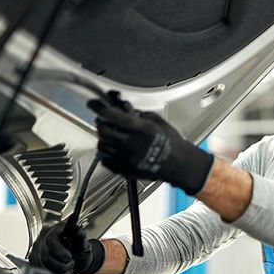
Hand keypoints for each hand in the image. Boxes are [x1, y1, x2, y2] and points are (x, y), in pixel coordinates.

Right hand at [29, 221, 102, 273]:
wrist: (78, 259)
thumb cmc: (80, 249)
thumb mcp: (84, 243)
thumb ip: (82, 238)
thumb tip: (79, 231)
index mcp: (55, 230)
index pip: (50, 240)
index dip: (59, 251)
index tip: (69, 257)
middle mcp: (43, 239)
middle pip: (45, 256)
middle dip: (61, 264)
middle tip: (72, 264)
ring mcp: (38, 251)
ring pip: (43, 266)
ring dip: (59, 271)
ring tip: (69, 268)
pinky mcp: (36, 262)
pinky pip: (42, 271)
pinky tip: (63, 272)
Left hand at [87, 99, 214, 194]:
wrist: (179, 164)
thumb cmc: (171, 144)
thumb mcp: (157, 122)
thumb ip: (139, 115)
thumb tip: (124, 109)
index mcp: (140, 130)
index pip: (112, 115)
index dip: (100, 107)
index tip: (94, 104)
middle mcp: (131, 144)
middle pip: (103, 130)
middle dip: (101, 122)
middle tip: (103, 119)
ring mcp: (126, 158)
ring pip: (102, 146)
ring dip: (103, 138)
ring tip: (111, 135)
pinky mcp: (125, 169)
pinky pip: (105, 160)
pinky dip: (106, 153)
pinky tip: (114, 149)